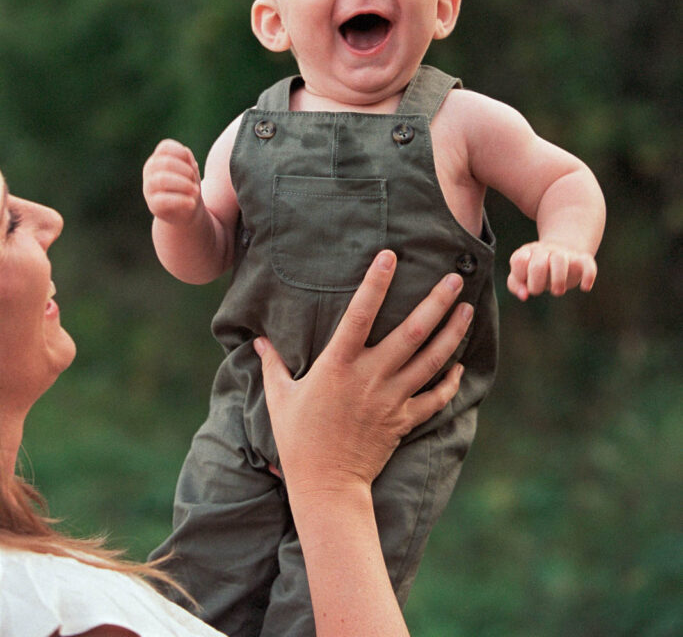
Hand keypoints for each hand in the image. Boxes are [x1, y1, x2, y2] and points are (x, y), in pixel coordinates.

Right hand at [142, 139, 202, 225]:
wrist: (186, 211)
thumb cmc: (188, 185)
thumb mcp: (190, 169)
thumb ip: (187, 159)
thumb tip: (185, 152)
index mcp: (158, 158)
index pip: (165, 147)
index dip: (182, 154)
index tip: (192, 165)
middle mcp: (150, 170)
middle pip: (166, 163)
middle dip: (186, 171)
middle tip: (195, 181)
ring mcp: (149, 187)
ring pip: (162, 180)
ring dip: (184, 184)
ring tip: (196, 191)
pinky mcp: (153, 204)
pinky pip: (163, 200)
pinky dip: (181, 200)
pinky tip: (192, 203)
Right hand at [254, 250, 472, 493]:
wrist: (327, 487)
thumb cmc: (299, 440)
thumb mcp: (279, 398)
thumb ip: (273, 365)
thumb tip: (259, 340)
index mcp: (338, 365)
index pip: (359, 314)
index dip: (375, 284)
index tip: (389, 256)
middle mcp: (371, 377)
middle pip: (412, 333)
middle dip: (437, 303)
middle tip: (455, 279)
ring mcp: (392, 399)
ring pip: (432, 360)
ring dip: (453, 333)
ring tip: (468, 309)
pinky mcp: (405, 420)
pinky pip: (436, 397)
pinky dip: (451, 380)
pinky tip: (459, 364)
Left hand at [507, 240, 596, 300]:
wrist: (562, 250)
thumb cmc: (537, 269)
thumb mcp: (522, 274)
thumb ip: (516, 284)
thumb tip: (524, 295)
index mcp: (528, 252)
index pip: (519, 261)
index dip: (521, 275)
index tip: (526, 282)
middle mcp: (545, 250)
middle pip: (538, 264)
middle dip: (537, 283)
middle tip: (543, 290)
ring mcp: (564, 253)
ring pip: (560, 260)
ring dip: (558, 280)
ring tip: (558, 291)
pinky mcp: (582, 259)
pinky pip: (588, 264)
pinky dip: (588, 276)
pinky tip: (585, 287)